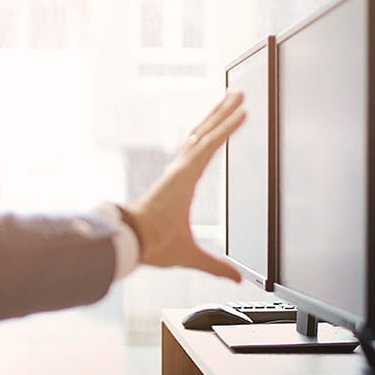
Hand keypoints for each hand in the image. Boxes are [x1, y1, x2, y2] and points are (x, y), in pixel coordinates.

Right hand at [125, 91, 245, 280]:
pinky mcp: (185, 170)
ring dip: (224, 114)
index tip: (223, 121)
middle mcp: (181, 171)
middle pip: (204, 135)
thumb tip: (235, 278)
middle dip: (219, 115)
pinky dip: (225, 128)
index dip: (213, 136)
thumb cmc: (153, 245)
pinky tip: (239, 114)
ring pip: (207, 133)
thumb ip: (215, 265)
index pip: (201, 154)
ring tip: (238, 96)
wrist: (135, 243)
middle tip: (235, 97)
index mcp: (180, 185)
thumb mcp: (192, 255)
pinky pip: (210, 144)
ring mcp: (182, 168)